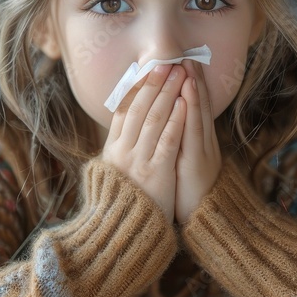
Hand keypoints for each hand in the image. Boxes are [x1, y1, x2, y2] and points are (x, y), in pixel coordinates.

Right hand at [101, 64, 185, 223]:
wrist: (126, 233)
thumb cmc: (126, 203)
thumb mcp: (116, 173)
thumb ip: (120, 148)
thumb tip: (124, 123)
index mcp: (112, 150)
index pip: (124, 110)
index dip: (136, 88)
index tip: (147, 69)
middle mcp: (122, 152)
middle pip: (139, 109)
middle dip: (154, 84)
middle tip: (166, 63)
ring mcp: (138, 161)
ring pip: (154, 119)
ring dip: (167, 93)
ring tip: (178, 74)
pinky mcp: (156, 172)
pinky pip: (167, 140)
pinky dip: (175, 119)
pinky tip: (184, 103)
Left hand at [174, 60, 221, 224]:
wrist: (207, 221)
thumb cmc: (191, 195)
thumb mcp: (184, 164)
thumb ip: (179, 144)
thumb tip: (168, 125)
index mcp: (197, 142)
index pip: (192, 107)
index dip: (189, 84)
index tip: (182, 62)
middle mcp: (203, 142)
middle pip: (197, 104)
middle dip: (192, 79)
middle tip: (186, 54)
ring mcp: (203, 150)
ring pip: (197, 113)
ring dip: (193, 87)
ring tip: (187, 65)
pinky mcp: (197, 162)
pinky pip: (193, 133)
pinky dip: (190, 111)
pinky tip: (187, 95)